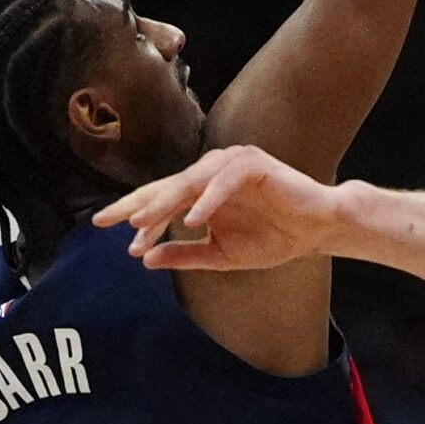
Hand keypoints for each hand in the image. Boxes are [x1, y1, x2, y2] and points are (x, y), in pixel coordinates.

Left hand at [93, 145, 342, 272]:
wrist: (316, 232)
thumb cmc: (273, 237)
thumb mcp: (221, 255)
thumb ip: (186, 254)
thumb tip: (146, 259)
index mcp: (202, 190)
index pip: (162, 198)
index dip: (136, 215)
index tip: (108, 232)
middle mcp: (212, 171)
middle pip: (167, 185)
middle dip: (138, 205)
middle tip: (110, 222)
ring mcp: (233, 164)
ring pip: (190, 180)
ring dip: (166, 202)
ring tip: (143, 223)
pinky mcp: (255, 164)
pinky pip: (225, 180)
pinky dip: (209, 199)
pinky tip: (194, 220)